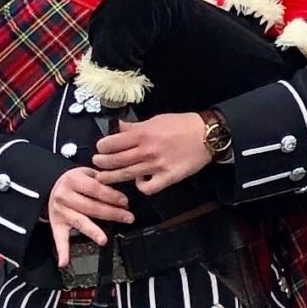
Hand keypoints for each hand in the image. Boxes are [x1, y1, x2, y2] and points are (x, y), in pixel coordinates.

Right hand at [47, 166, 134, 265]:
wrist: (53, 185)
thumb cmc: (77, 180)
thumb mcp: (88, 172)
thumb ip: (103, 179)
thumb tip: (124, 186)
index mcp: (73, 180)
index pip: (95, 189)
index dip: (112, 196)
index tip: (125, 202)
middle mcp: (64, 196)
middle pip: (91, 207)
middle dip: (112, 213)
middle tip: (128, 217)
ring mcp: (60, 212)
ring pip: (79, 222)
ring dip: (93, 231)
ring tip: (103, 240)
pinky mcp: (57, 224)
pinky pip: (59, 239)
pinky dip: (62, 251)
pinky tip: (64, 262)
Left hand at [92, 113, 214, 196]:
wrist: (208, 135)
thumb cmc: (183, 125)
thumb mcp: (157, 120)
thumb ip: (135, 126)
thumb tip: (117, 128)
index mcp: (143, 133)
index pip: (111, 143)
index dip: (102, 147)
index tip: (101, 148)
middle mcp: (147, 150)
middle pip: (114, 161)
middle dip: (101, 163)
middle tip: (97, 163)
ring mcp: (157, 166)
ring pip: (126, 175)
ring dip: (111, 177)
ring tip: (104, 177)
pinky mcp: (168, 177)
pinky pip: (147, 188)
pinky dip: (140, 186)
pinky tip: (139, 181)